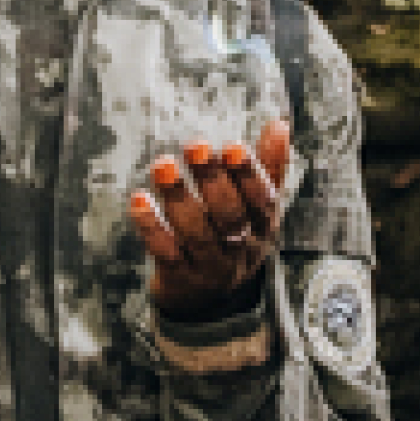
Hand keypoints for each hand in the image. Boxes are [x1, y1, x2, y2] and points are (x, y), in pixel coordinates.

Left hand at [129, 120, 291, 321]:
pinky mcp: (179, 277)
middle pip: (229, 216)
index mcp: (264, 226)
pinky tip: (139, 199)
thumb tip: (280, 124)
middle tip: (195, 146)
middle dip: (212, 180)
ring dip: (178, 197)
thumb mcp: (256, 203)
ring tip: (163, 165)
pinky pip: (166, 252)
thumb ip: (268, 164)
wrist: (208, 296)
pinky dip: (152, 227)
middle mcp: (241, 249)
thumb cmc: (234, 233)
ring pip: (196, 234)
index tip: (232, 146)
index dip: (248, 174)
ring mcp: (210, 266)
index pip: (262, 200)